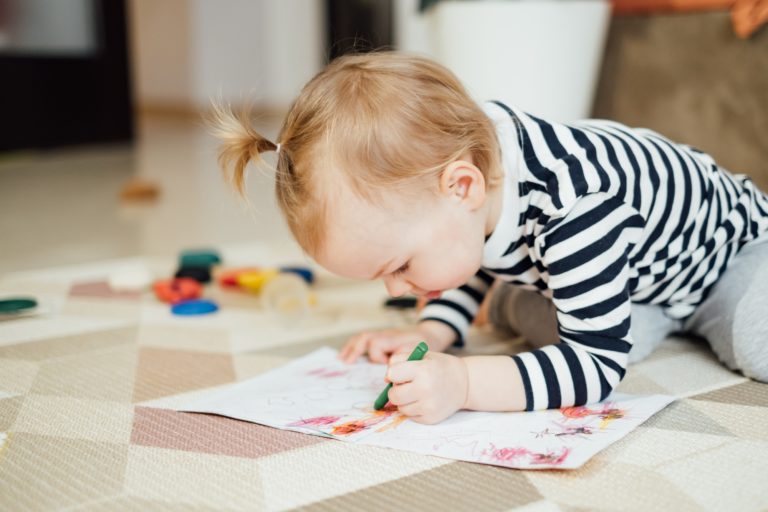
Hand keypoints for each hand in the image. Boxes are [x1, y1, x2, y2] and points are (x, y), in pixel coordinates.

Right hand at [338, 321, 454, 363]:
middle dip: (355, 350)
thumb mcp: (416, 352)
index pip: (377, 344)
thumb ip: (403, 359)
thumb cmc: (422, 346)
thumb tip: (388, 370)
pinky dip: (353, 346)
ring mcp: (381, 335)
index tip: (385, 367)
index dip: (377, 356)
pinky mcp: (380, 337)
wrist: (427, 335)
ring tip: (341, 359)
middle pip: (365, 338)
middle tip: (346, 363)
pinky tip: (346, 356)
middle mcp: (385, 334)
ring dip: (350, 348)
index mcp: (394, 337)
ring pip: (362, 337)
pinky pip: (363, 340)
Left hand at [385, 351, 468, 423]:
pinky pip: (410, 416)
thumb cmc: (439, 367)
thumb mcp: (421, 355)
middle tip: (406, 385)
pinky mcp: (430, 419)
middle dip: (396, 390)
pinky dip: (413, 409)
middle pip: (393, 395)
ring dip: (404, 401)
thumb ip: (399, 360)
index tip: (400, 373)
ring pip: (400, 408)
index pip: (392, 374)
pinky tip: (424, 401)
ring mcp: (428, 406)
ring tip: (417, 392)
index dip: (394, 373)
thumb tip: (386, 379)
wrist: (465, 383)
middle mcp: (425, 389)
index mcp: (422, 370)